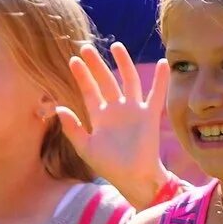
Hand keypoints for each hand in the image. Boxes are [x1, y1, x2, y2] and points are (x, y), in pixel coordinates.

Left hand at [54, 41, 168, 198]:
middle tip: (86, 47)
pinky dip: (161, 80)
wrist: (133, 178)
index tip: (73, 60)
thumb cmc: (110, 166)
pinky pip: (156, 94)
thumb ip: (73, 128)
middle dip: (96, 65)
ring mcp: (134, 110)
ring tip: (116, 46)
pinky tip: (163, 63)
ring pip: (129, 81)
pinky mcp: (149, 115)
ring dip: (124, 63)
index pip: (90, 91)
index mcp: (100, 117)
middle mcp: (116, 109)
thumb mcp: (86, 148)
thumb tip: (59, 108)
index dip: (82, 76)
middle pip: (106, 81)